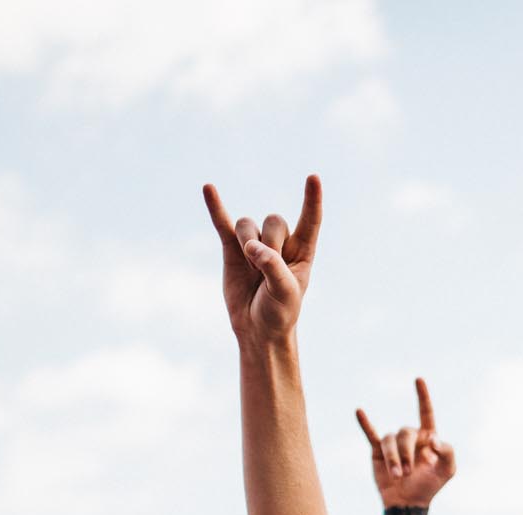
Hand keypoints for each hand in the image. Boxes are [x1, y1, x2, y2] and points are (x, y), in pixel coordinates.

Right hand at [202, 176, 322, 343]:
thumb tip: (251, 246)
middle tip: (267, 269)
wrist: (257, 329)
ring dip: (247, 244)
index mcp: (303, 252)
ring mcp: (254, 244)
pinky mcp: (232, 249)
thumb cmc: (279, 312)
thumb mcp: (284, 292)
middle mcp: (280, 243)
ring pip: (248, 224)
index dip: (312, 200)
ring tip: (252, 270)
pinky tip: (208, 188)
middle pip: (273, 221)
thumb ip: (272, 266)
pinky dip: (216, 207)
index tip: (313, 177)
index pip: (310, 220)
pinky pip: (222, 223)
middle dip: (269, 243)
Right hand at [358, 378, 457, 508]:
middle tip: (410, 472)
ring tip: (399, 475)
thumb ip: (447, 451)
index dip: (423, 396)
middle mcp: (410, 437)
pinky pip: (371, 434)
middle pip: (406, 433)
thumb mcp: (447, 470)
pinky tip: (359, 411)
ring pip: (391, 441)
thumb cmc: (430, 486)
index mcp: (427, 437)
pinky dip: (365, 423)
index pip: (426, 413)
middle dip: (407, 453)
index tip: (418, 380)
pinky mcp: (379, 451)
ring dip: (394, 459)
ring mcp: (394, 443)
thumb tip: (433, 438)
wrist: (409, 502)